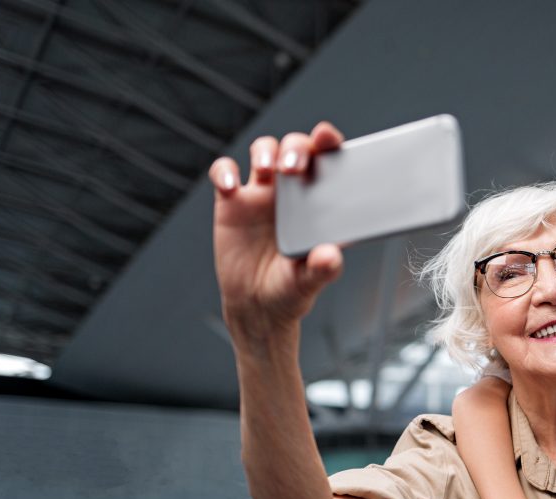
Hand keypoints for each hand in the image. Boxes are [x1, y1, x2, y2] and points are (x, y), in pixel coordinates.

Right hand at [209, 122, 344, 347]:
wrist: (256, 306)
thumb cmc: (290, 290)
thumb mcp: (309, 282)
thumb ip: (322, 269)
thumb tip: (332, 256)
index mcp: (320, 202)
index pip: (327, 161)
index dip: (328, 142)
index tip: (326, 136)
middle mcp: (293, 191)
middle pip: (295, 147)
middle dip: (295, 147)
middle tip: (293, 167)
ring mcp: (262, 193)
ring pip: (264, 151)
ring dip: (265, 152)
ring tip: (267, 169)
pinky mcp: (231, 202)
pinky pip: (224, 173)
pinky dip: (224, 172)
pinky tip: (230, 187)